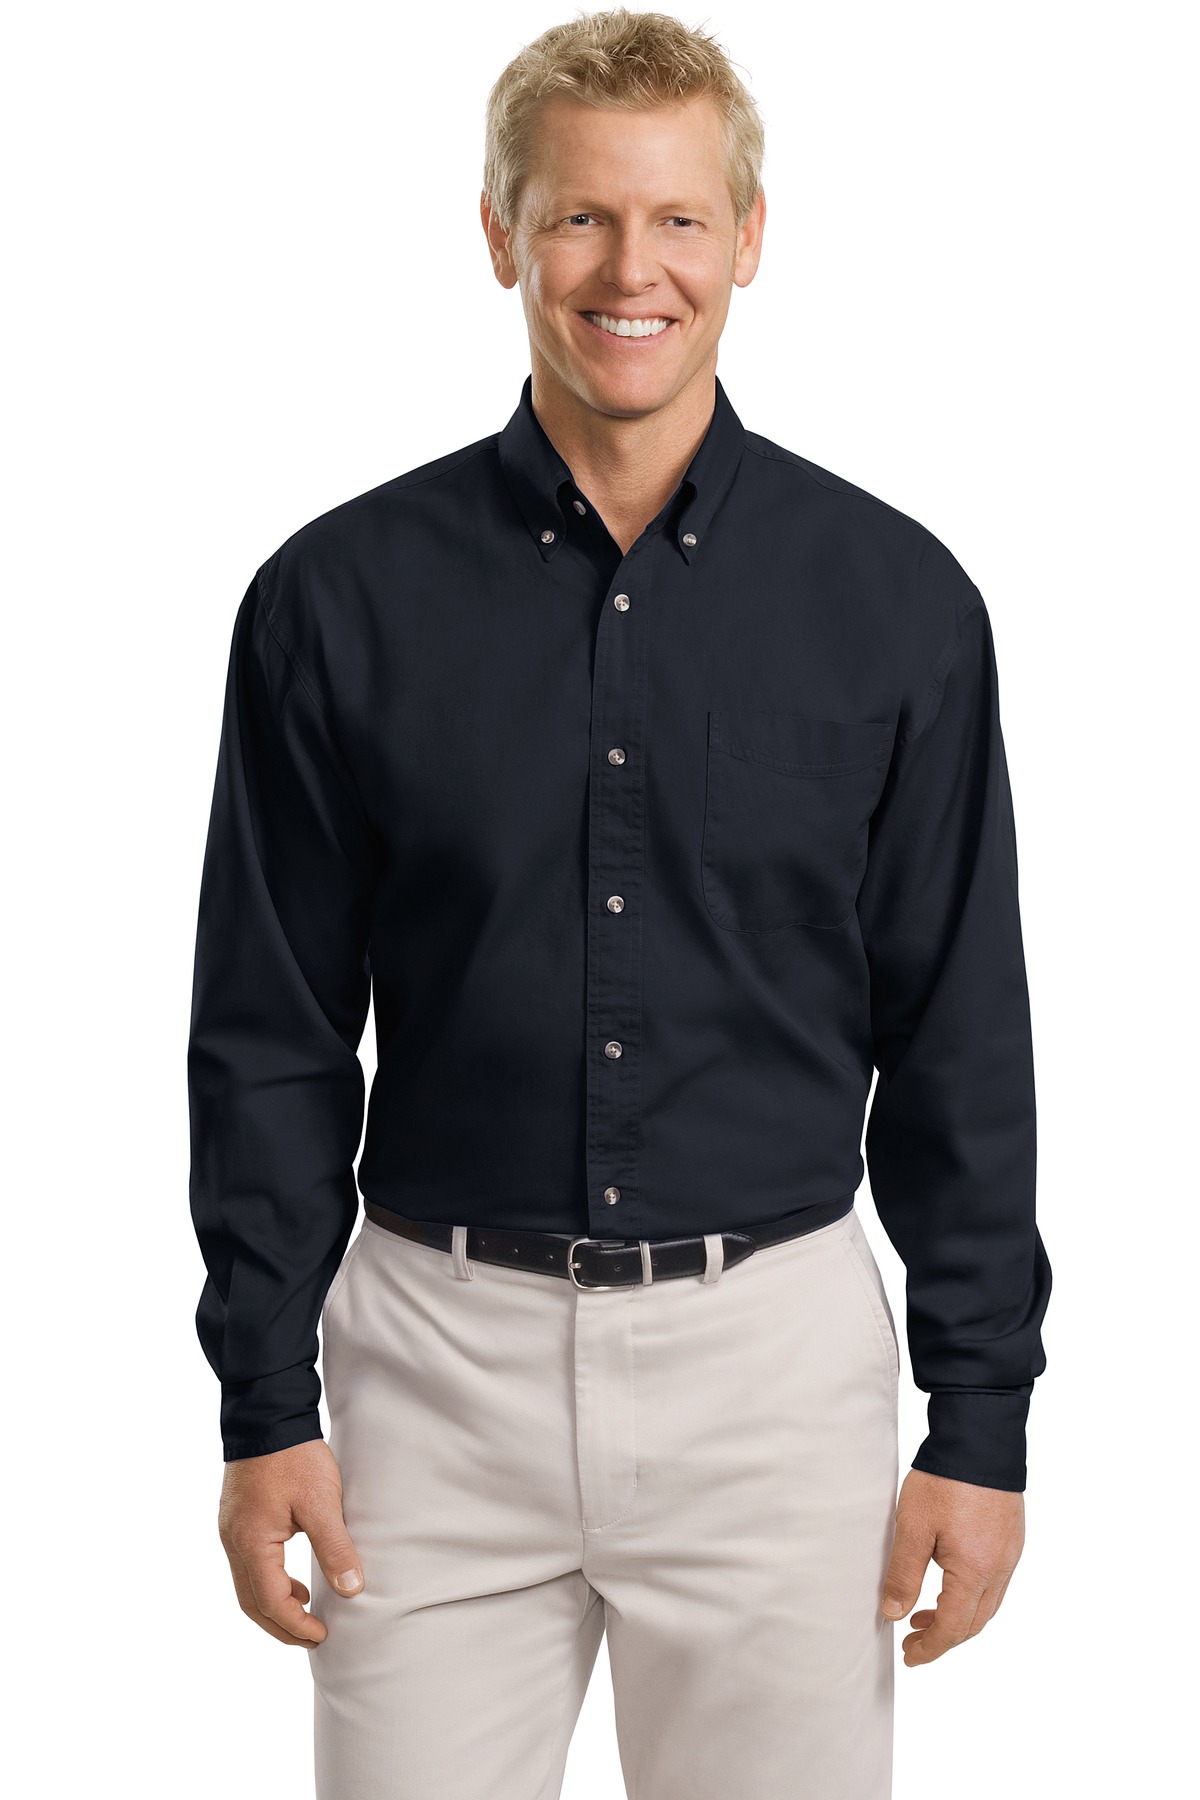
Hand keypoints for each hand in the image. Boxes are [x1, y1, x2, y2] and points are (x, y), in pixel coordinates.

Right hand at [218, 1439, 363, 1646]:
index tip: (323, 1636)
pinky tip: (293, 1577)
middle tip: (312, 1638)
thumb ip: (335, 1548)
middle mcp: (232, 1541)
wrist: (266, 1413)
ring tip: (307, 1610)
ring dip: (274, 1604)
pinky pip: (248, 1564)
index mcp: (251, 1543)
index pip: (271, 1602)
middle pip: (251, 1602)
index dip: (297, 1626)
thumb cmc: (293, 1456)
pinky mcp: (237, 1518)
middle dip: (281, 1626)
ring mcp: (231, 1529)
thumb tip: (351, 1589)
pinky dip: (269, 1581)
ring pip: (247, 1585)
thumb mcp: (321, 1502)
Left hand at [881, 1468, 1023, 1664]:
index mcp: (975, 1571)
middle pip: (975, 1622)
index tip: (909, 1656)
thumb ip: (903, 1573)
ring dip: (958, 1617)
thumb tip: (892, 1613)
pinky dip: (972, 1595)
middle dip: (944, 1638)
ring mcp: (1010, 1553)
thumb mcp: (913, 1527)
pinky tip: (950, 1583)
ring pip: (988, 1604)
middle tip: (913, 1641)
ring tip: (925, 1614)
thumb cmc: (946, 1480)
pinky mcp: (1011, 1538)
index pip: (954, 1628)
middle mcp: (1000, 1568)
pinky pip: (995, 1582)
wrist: (980, 1438)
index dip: (931, 1647)